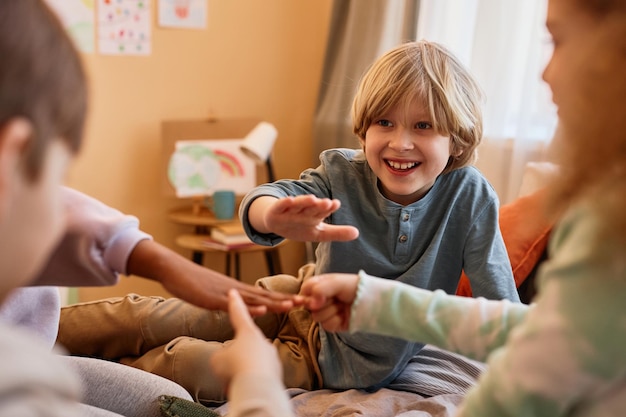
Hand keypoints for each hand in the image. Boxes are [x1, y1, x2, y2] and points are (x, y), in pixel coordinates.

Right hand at [127, 240, 301, 314]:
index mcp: (238, 291)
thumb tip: (242, 310)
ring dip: (274, 301)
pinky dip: (248, 306)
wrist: (173, 269)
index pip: (266, 295)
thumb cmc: (192, 283)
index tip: (303, 302)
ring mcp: (224, 293)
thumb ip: (230, 303)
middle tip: (310, 302)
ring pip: (254, 298)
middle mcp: (235, 290)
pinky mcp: (212, 298)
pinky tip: (261, 309)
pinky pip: (233, 304)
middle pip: (266, 295)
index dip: (285, 299)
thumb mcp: (215, 296)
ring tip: (292, 304)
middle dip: (288, 299)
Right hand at [210, 289, 282, 390]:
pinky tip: (247, 388)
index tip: (233, 292)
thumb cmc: (235, 368)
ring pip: (252, 363)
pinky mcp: (277, 370)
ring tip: (237, 382)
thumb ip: (223, 355)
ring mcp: (271, 355)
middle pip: (245, 346)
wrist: (257, 386)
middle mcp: (262, 340)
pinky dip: (252, 381)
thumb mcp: (219, 359)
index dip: (234, 303)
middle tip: (230, 371)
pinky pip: (260, 375)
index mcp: (247, 331)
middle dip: (235, 359)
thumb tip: (229, 358)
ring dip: (243, 372)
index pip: (238, 313)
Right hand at [255, 195, 358, 241]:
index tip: (336, 204)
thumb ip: (337, 233)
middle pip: (312, 207)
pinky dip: (284, 203)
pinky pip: (281, 206)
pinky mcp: (277, 211)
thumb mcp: (319, 233)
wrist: (275, 224)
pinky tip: (289, 200)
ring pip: (298, 204)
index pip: (323, 211)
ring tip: (312, 199)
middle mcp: (303, 210)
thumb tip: (357, 233)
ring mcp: (290, 210)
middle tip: (328, 203)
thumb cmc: (300, 227)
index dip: (329, 207)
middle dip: (319, 205)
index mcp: (315, 214)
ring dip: (304, 201)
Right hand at [301, 273, 359, 331]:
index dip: (308, 296)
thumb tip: (312, 304)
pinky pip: (326, 326)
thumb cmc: (354, 286)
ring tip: (342, 305)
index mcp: (319, 286)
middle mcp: (320, 299)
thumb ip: (320, 289)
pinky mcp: (332, 324)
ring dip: (332, 311)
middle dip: (325, 303)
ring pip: (317, 317)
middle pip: (309, 307)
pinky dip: (336, 320)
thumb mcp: (336, 281)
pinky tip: (344, 315)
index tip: (319, 297)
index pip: (304, 291)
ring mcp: (326, 312)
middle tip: (337, 298)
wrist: (372, 300)